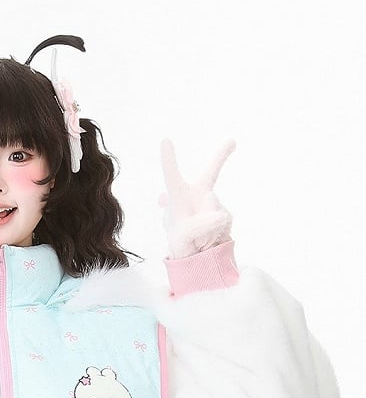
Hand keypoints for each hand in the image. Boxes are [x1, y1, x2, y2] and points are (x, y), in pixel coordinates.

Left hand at [159, 138, 235, 257]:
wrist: (197, 257)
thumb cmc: (181, 242)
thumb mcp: (182, 238)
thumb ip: (197, 226)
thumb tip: (219, 216)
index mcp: (178, 196)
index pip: (171, 176)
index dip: (168, 160)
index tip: (165, 141)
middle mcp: (197, 195)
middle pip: (211, 173)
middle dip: (221, 156)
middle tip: (231, 141)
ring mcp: (213, 204)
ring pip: (213, 212)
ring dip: (204, 230)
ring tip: (198, 241)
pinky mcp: (226, 215)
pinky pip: (223, 223)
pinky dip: (214, 236)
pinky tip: (208, 241)